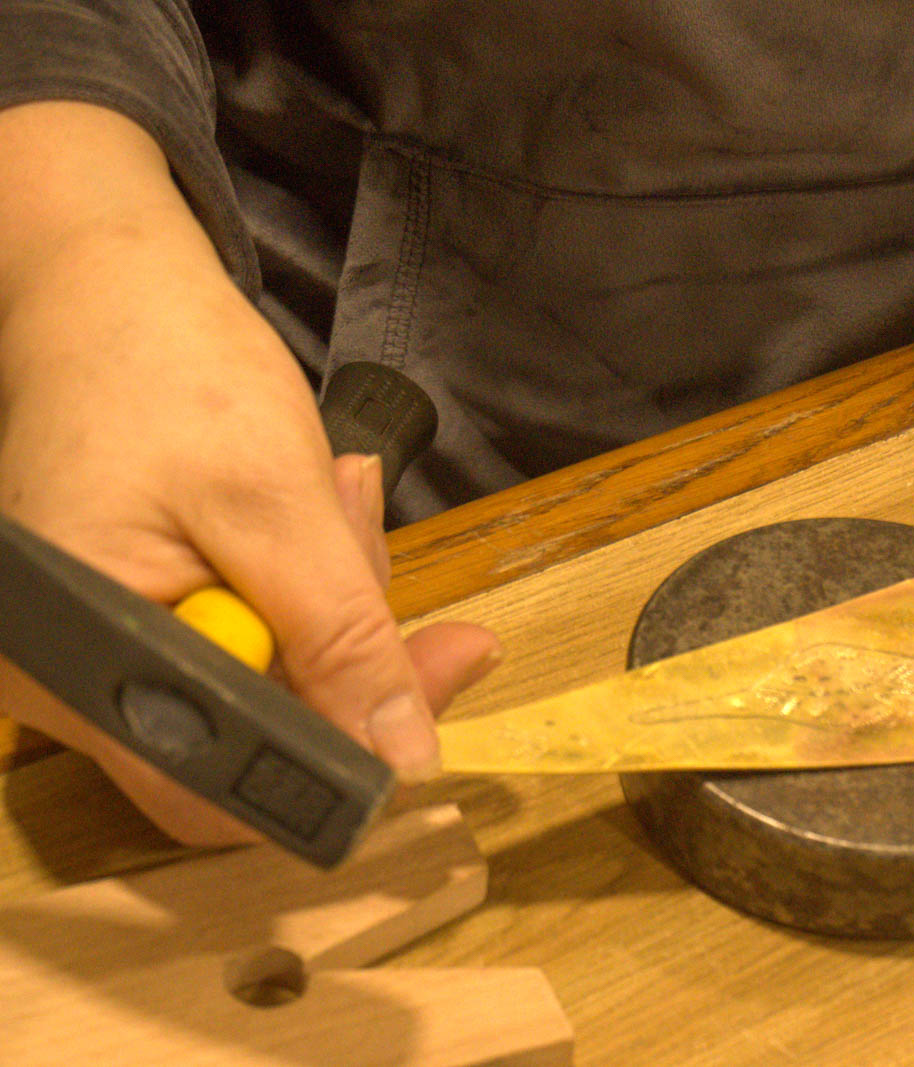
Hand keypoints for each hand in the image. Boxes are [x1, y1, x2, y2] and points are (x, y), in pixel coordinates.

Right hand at [0, 102, 498, 843]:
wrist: (106, 293)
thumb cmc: (170, 374)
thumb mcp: (278, 506)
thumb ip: (341, 639)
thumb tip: (401, 760)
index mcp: (79, 669)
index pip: (222, 792)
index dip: (340, 759)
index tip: (433, 674)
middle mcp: (70, 688)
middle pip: (256, 735)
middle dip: (345, 645)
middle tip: (367, 538)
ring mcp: (101, 656)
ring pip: (267, 679)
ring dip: (329, 598)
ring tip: (327, 492)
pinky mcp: (134, 618)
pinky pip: (246, 635)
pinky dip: (296, 582)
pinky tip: (306, 504)